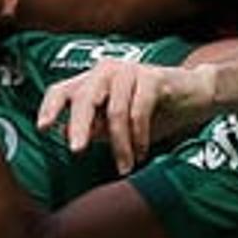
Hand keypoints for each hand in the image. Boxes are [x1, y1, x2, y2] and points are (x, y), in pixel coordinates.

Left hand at [37, 59, 216, 174]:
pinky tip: (142, 152)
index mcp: (91, 81)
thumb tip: (75, 139)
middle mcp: (106, 72)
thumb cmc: (152, 111)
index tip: (42, 129)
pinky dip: (139, 135)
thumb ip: (97, 129)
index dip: (50, 108)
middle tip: (77, 151)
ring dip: (119, 143)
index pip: (62, 90)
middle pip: (84, 96)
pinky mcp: (152, 77)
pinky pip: (139, 110)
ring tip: (125, 166)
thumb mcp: (119, 125)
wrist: (195, 95)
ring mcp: (129, 71)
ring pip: (114, 110)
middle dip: (79, 125)